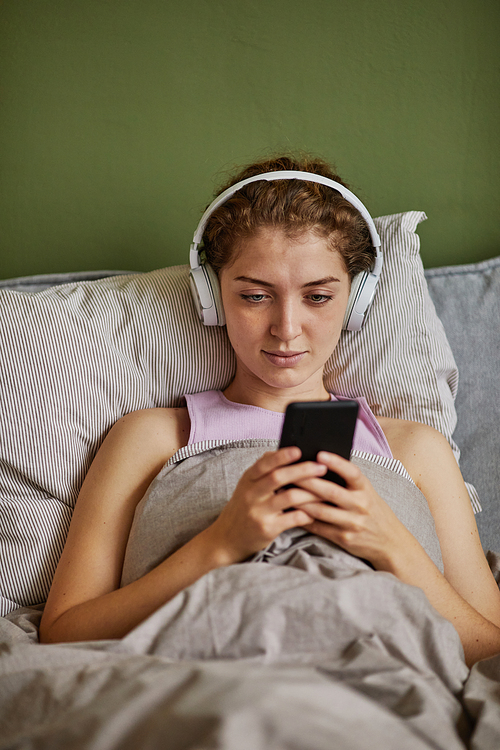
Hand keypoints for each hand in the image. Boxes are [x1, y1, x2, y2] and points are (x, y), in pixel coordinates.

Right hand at [205, 447, 327, 562]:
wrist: (226, 539)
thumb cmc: (243, 508)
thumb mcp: (246, 486)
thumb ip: (263, 470)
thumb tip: (284, 451)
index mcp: (248, 480)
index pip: (265, 463)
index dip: (282, 456)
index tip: (299, 450)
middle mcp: (251, 494)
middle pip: (279, 477)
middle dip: (303, 470)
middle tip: (321, 467)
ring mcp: (259, 512)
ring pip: (290, 497)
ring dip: (311, 493)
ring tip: (326, 491)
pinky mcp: (267, 529)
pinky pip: (293, 518)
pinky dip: (307, 514)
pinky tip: (314, 513)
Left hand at [295, 452, 413, 569]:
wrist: (389, 542)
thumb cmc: (373, 510)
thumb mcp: (367, 492)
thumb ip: (348, 481)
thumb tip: (319, 464)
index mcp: (366, 489)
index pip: (352, 473)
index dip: (336, 463)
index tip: (320, 454)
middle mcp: (360, 505)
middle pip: (331, 492)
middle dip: (308, 482)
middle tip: (290, 472)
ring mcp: (352, 523)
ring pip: (321, 511)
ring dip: (301, 501)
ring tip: (285, 491)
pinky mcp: (343, 538)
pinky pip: (319, 527)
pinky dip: (304, 518)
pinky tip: (291, 511)